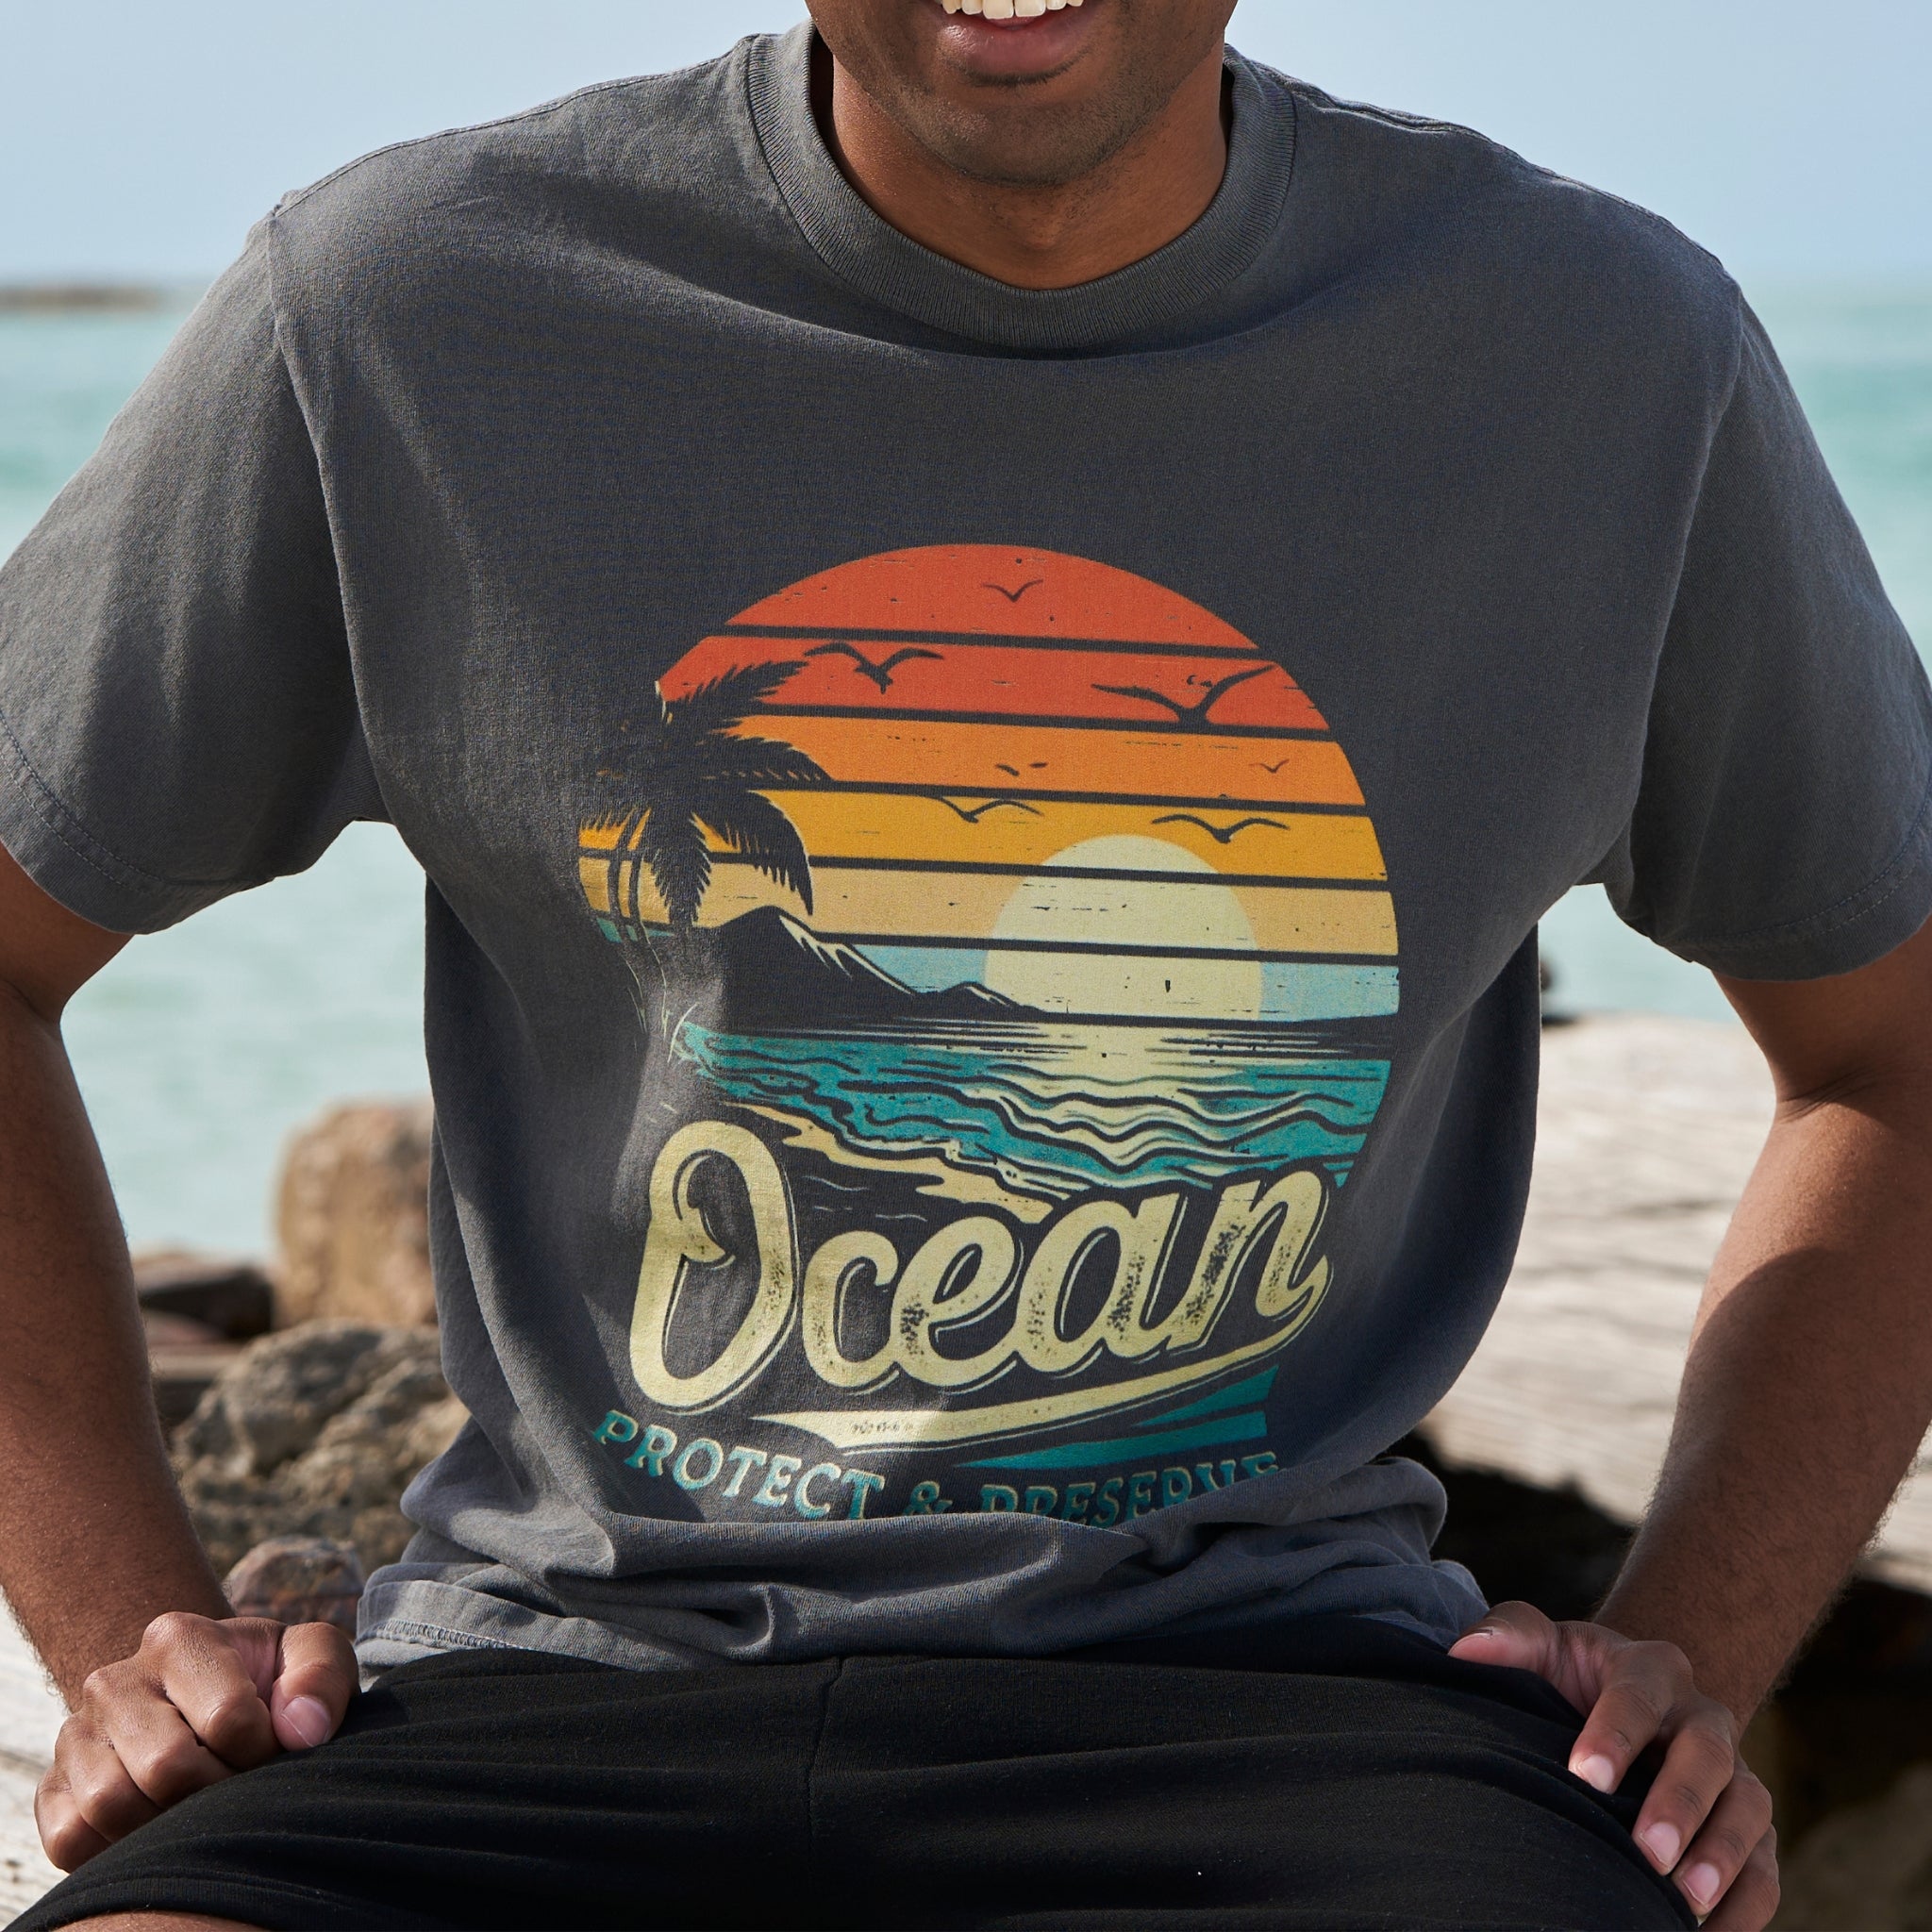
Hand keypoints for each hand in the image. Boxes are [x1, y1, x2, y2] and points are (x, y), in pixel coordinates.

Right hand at [36, 1611, 356, 1870]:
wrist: (210, 1700)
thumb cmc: (269, 1680)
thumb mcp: (311, 1657)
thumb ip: (320, 1676)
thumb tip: (302, 1730)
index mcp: (178, 1638)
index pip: (228, 1717)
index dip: (261, 1748)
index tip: (269, 1745)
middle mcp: (114, 1680)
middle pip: (167, 1767)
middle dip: (217, 1788)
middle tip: (234, 1781)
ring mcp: (76, 1734)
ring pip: (111, 1805)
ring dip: (166, 1821)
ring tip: (197, 1800)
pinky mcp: (53, 1786)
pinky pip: (70, 1837)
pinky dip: (114, 1846)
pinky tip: (154, 1823)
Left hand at [1450, 1601, 1776, 1928]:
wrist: (1619, 1702)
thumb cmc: (1569, 1676)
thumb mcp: (1540, 1645)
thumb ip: (1507, 1636)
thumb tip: (1465, 1653)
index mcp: (1652, 1668)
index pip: (1639, 1695)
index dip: (1615, 1733)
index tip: (1585, 1775)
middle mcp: (1704, 1718)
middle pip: (1707, 1755)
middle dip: (1679, 1802)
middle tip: (1649, 1850)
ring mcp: (1736, 1774)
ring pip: (1747, 1809)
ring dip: (1723, 1857)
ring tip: (1684, 1899)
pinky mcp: (1750, 1828)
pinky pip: (1766, 1870)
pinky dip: (1747, 1907)